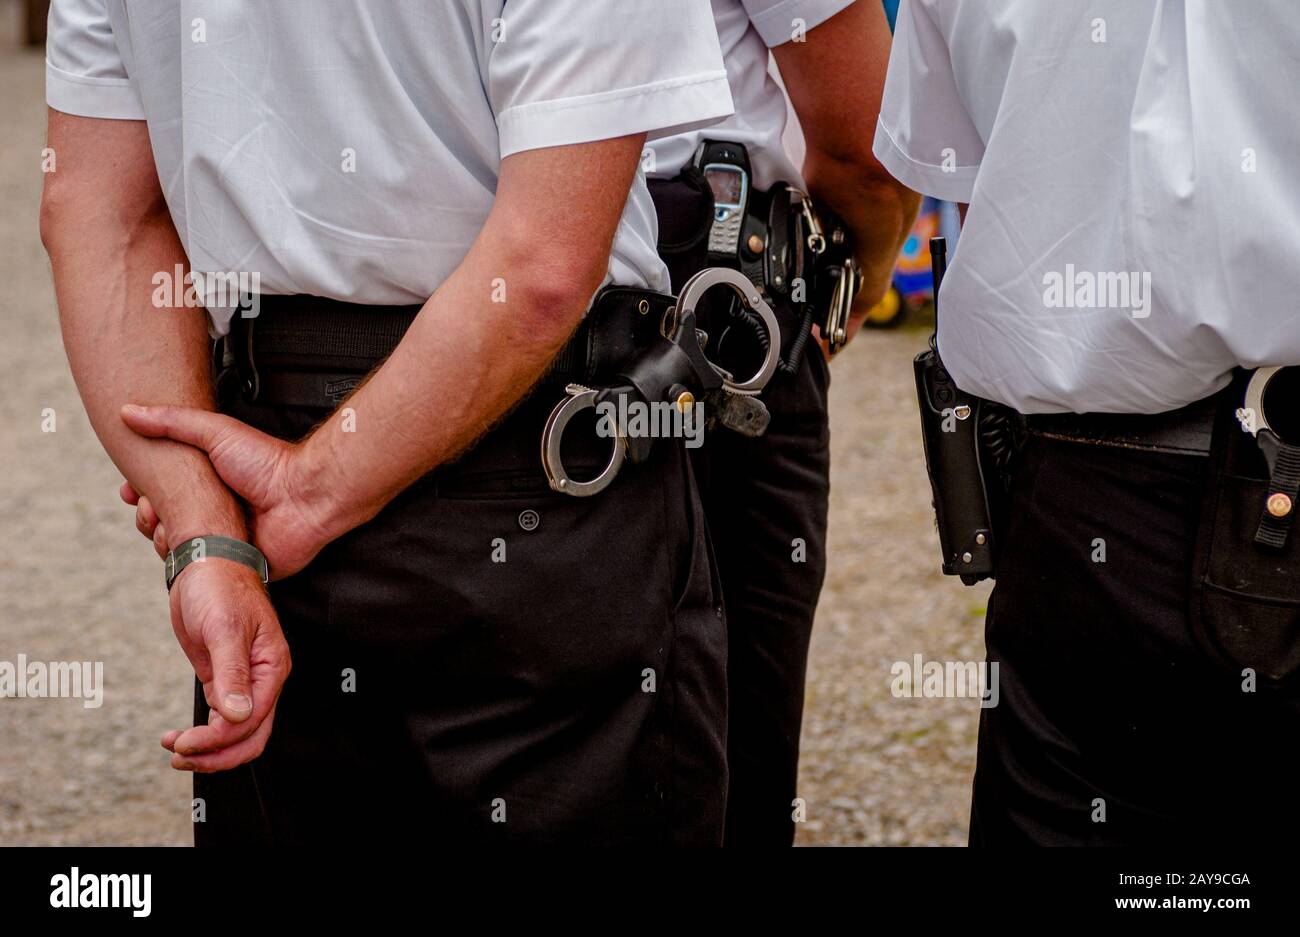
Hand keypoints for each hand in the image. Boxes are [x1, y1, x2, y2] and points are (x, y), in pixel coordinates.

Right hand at [121, 404, 333, 578]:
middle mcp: (214, 511)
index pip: (163, 491)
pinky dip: (188, 561)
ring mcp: (224, 538)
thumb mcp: (216, 432)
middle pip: (164, 520)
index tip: (128, 490)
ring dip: (162, 538)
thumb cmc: (269, 463)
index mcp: (209, 483)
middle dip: (147, 515)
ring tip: (168, 524)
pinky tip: (188, 546)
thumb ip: (172, 422)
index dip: (141, 493)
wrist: (304, 496)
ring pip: (177, 547)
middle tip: (149, 507)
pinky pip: (201, 570)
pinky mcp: (234, 564)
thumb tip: (127, 411)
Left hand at [163, 558, 290, 771]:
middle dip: (217, 755)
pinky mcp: (223, 679)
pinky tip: (177, 736)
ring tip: (174, 750)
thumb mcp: (224, 630)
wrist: (205, 564)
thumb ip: (233, 675)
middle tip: (181, 757)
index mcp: (272, 667)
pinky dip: (201, 733)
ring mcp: (244, 681)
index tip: (186, 743)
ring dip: (208, 749)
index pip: (253, 721)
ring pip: (235, 732)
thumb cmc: (220, 588)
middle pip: (250, 735)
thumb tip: (238, 717)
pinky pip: (220, 719)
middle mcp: (263, 679)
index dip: (219, 740)